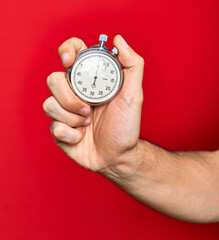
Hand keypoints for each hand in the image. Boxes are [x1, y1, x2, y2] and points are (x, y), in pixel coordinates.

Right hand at [43, 35, 143, 171]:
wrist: (118, 155)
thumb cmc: (125, 126)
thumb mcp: (133, 95)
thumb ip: (132, 65)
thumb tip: (119, 40)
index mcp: (89, 81)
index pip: (70, 54)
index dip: (66, 50)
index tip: (69, 61)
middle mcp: (74, 93)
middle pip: (53, 80)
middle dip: (70, 98)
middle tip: (89, 110)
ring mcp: (65, 112)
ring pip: (49, 104)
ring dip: (72, 118)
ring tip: (88, 124)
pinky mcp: (60, 130)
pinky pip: (54, 126)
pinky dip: (71, 134)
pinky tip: (82, 137)